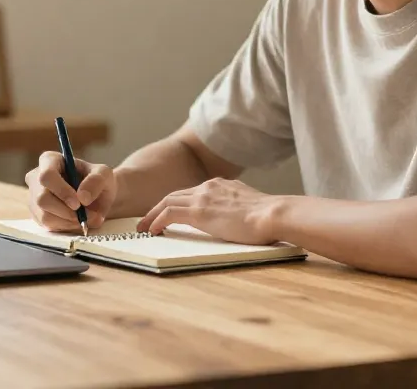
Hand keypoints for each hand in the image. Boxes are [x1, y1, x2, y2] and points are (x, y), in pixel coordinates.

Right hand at [25, 151, 116, 231]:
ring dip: (68, 221)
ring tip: (87, 219)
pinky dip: (66, 227)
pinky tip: (77, 221)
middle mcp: (36, 178)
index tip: (78, 203)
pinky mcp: (37, 214)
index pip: (47, 175)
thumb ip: (96, 181)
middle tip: (86, 216)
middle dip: (66, 211)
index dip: (61, 191)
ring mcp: (34, 197)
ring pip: (44, 215)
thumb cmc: (97, 180)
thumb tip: (83, 197)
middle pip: (42, 199)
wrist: (97, 197)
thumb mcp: (104, 175)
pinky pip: (48, 226)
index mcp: (50, 160)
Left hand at [136, 178, 279, 244]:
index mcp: (221, 185)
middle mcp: (209, 186)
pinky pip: (169, 213)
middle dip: (159, 207)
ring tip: (143, 227)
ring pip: (167, 201)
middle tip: (148, 220)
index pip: (192, 192)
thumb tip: (238, 219)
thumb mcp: (250, 207)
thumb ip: (238, 209)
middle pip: (175, 194)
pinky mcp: (199, 211)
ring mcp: (203, 197)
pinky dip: (157, 220)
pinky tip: (151, 230)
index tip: (169, 213)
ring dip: (152, 214)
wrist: (273, 214)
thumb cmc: (269, 217)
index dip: (178, 203)